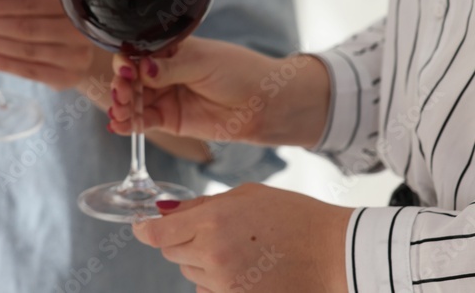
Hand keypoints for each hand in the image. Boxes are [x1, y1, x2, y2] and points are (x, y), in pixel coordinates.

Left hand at [0, 0, 111, 101]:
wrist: (89, 48)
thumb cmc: (61, 18)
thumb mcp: (48, 2)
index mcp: (75, 3)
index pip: (30, 4)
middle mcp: (79, 31)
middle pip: (26, 28)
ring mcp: (75, 58)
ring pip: (26, 50)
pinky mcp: (67, 78)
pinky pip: (30, 72)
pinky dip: (3, 63)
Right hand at [108, 37, 329, 147]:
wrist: (266, 104)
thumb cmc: (240, 72)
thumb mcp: (203, 62)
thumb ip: (169, 67)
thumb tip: (140, 67)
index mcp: (169, 50)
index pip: (138, 53)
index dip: (127, 62)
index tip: (126, 69)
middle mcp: (162, 72)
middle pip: (130, 78)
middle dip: (121, 85)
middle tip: (122, 93)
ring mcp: (165, 96)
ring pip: (134, 101)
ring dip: (121, 105)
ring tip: (119, 111)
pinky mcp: (169, 120)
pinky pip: (143, 122)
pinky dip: (128, 124)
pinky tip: (118, 126)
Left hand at [134, 184, 351, 292]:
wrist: (336, 253)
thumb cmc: (294, 216)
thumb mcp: (245, 195)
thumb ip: (200, 205)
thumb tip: (162, 211)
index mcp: (212, 222)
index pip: (156, 233)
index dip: (144, 228)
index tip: (143, 225)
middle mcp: (213, 254)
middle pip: (171, 253)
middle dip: (181, 240)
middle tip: (212, 230)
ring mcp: (226, 284)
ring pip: (189, 273)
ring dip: (199, 261)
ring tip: (236, 248)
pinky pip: (208, 291)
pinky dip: (215, 282)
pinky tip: (241, 269)